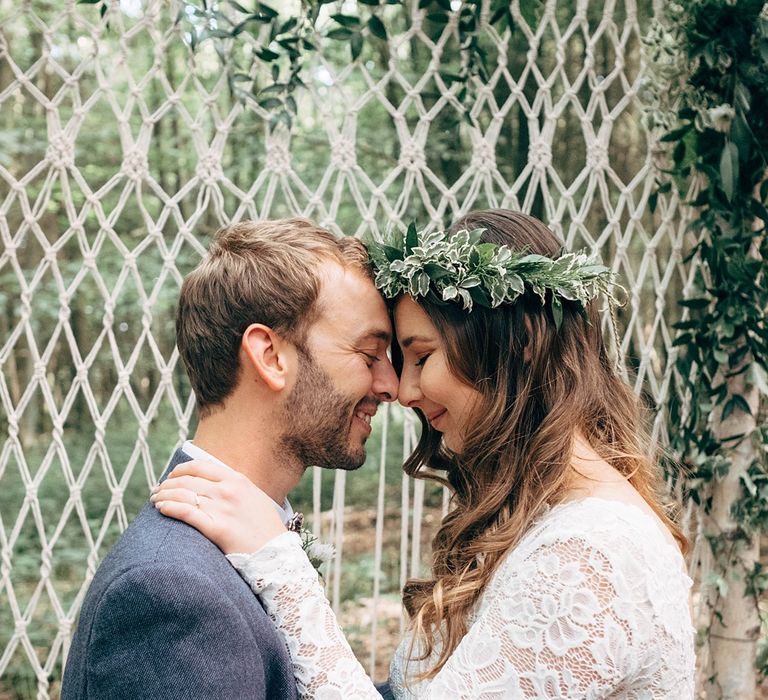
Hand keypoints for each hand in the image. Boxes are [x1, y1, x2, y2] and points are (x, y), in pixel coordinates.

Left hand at [151, 460, 285, 553]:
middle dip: (168, 483)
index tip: (172, 475)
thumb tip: (213, 485)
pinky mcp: (216, 528)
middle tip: (158, 490)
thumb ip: (236, 488)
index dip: (182, 469)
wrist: (276, 553)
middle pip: (188, 479)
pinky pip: (186, 512)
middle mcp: (228, 490)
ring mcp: (222, 508)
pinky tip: (161, 509)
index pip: (202, 466)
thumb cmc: (265, 529)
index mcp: (238, 480)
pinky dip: (170, 507)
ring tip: (155, 500)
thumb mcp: (255, 498)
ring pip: (183, 494)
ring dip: (164, 495)